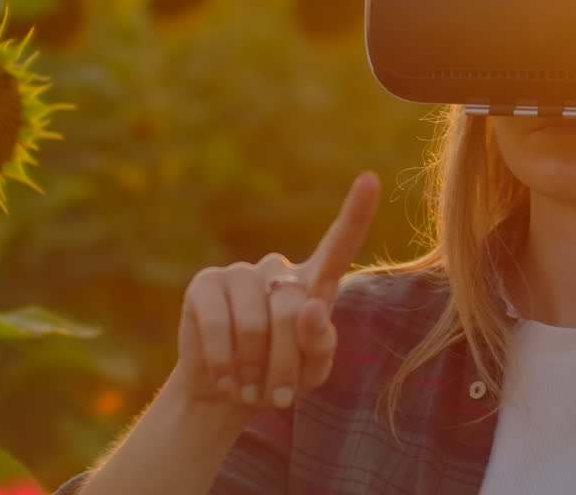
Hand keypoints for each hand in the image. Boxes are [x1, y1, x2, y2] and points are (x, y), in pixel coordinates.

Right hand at [175, 171, 380, 413]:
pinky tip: (224, 377)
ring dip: (253, 369)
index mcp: (314, 283)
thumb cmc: (277, 379)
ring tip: (249, 385)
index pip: (340, 244)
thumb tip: (310, 307)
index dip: (356, 213)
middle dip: (285, 364)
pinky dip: (223, 361)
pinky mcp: (205, 284)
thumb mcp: (311, 371)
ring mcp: (240, 272)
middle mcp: (278, 269)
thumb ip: (320, 344)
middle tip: (277, 396)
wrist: (225, 393)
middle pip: (293, 312)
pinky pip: (219, 324)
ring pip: (255, 323)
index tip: (370, 179)